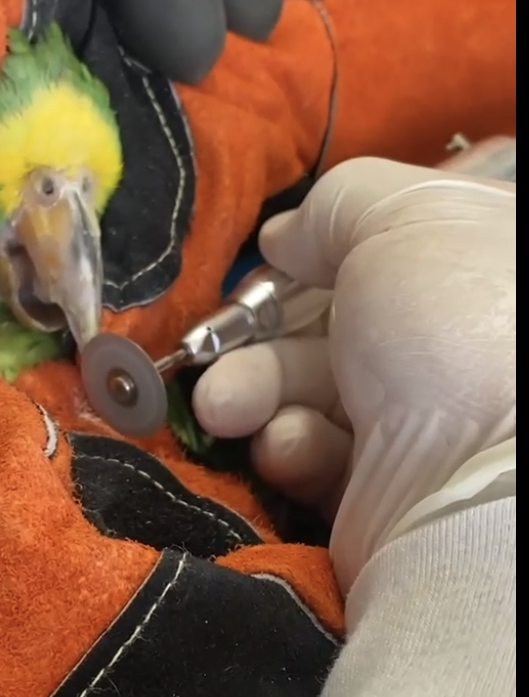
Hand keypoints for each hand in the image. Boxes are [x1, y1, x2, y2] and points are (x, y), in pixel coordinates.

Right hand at [193, 157, 515, 591]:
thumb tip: (286, 237)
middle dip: (257, 331)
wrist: (484, 480)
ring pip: (306, 390)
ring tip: (225, 404)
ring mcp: (414, 419)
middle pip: (327, 321)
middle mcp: (445, 342)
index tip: (279, 253)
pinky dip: (289, 446)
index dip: (323, 244)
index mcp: (469, 266)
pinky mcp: (377, 490)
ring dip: (252, 390)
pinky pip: (314, 456)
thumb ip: (335, 207)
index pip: (387, 243)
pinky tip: (285, 445)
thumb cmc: (456, 324)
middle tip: (211, 346)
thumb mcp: (400, 220)